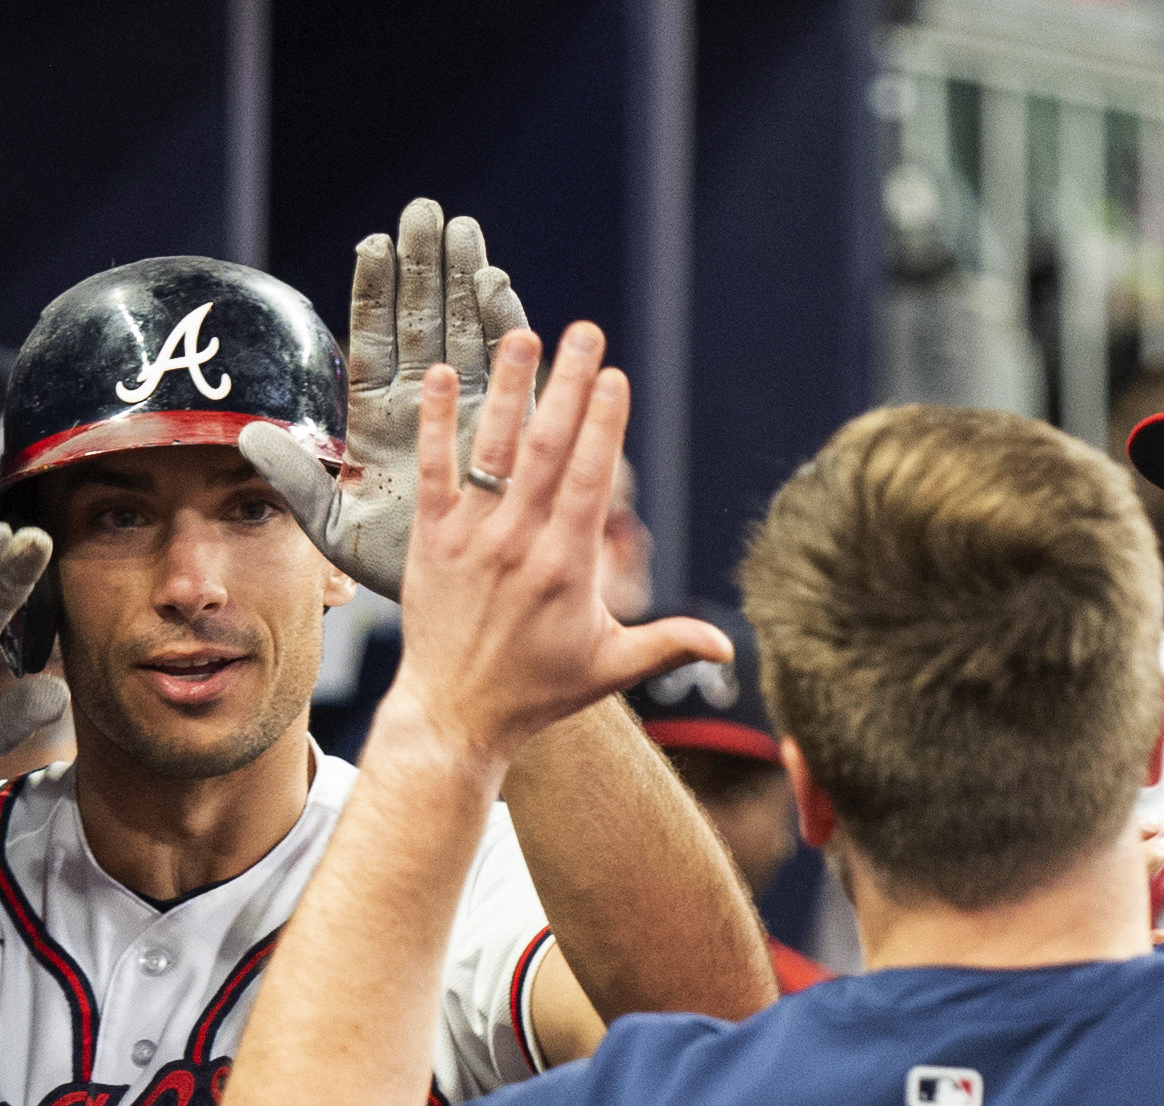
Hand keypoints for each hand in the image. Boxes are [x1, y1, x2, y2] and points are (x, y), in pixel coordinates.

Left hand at [238, 197, 527, 597]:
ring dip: (465, 282)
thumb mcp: (331, 527)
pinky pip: (507, 369)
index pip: (372, 342)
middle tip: (424, 211)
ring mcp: (469, 410)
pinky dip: (505, 329)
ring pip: (466, 332)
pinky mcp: (509, 426)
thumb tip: (246, 433)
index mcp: (377, 420)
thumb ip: (295, 478)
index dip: (373, 294)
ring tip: (462, 230)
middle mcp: (424, 405)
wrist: (454, 606)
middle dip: (424, 266)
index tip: (373, 243)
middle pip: (422, 321)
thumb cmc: (390, 569)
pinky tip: (498, 286)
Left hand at [388, 320, 727, 764]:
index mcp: (567, 565)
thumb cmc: (537, 691)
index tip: (615, 376)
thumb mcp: (611, 668)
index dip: (604, 424)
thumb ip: (669, 644)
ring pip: (493, 449)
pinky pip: (433, 471)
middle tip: (584, 333)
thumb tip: (731, 646)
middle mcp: (518, 542)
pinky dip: (437, 424)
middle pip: (548, 448)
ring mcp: (471, 537)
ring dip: (509, 388)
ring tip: (524, 335)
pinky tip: (444, 376)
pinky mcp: (431, 539)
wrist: (456, 714)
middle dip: (568, 386)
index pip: (590, 479)